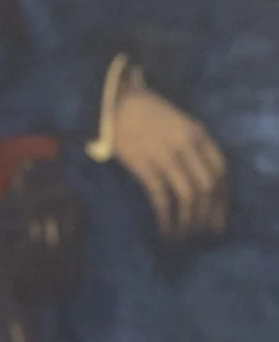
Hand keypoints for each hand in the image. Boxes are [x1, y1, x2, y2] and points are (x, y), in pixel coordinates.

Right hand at [110, 80, 228, 238]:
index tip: (218, 218)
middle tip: (202, 234)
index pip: (221, 171)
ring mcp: (166, 155)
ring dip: (188, 221)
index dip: (222, 199)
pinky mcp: (144, 166)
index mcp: (199, 134)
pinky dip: (166, 219)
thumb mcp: (181, 126)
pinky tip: (165, 231)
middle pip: (207, 187)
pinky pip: (162, 198)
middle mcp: (187, 145)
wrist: (119, 104)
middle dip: (207, 215)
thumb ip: (194, 148)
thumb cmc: (149, 117)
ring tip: (183, 237)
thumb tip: (203, 185)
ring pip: (188, 196)